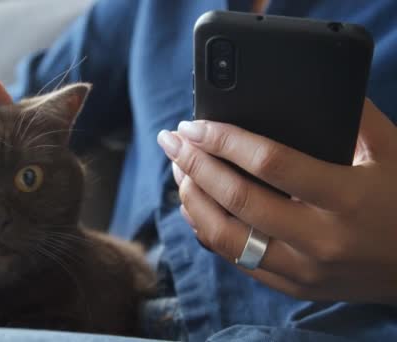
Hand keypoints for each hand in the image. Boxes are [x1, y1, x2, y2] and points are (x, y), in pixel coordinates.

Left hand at [157, 99, 396, 304]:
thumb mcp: (393, 153)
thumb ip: (355, 119)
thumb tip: (312, 90)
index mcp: (347, 199)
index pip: (269, 163)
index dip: (224, 140)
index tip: (195, 124)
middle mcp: (320, 239)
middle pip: (236, 200)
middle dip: (194, 164)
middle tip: (171, 141)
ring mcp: (303, 270)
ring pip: (225, 237)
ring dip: (192, 200)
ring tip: (178, 172)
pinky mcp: (292, 286)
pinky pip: (236, 260)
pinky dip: (209, 231)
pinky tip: (197, 206)